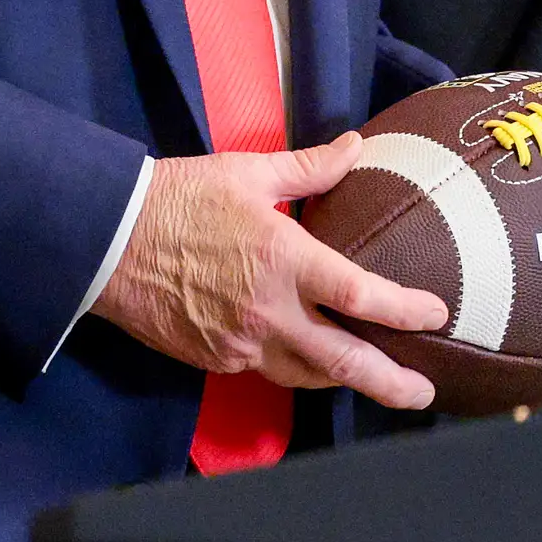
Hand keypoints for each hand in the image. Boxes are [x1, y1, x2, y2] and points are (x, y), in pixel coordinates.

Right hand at [92, 137, 450, 405]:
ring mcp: (240, 343)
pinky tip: (313, 361)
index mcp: (284, 260)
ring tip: (380, 381)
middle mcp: (268, 311)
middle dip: (391, 382)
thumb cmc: (179, 198)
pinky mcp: (215, 360)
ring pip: (308, 376)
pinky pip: (268, 370)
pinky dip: (298, 368)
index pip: (360, 295)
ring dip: (346, 380)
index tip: (435, 314)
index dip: (404, 310)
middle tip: (423, 393)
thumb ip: (309, 168)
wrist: (105, 240)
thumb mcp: (247, 172)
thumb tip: (356, 147)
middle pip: (344, 362)